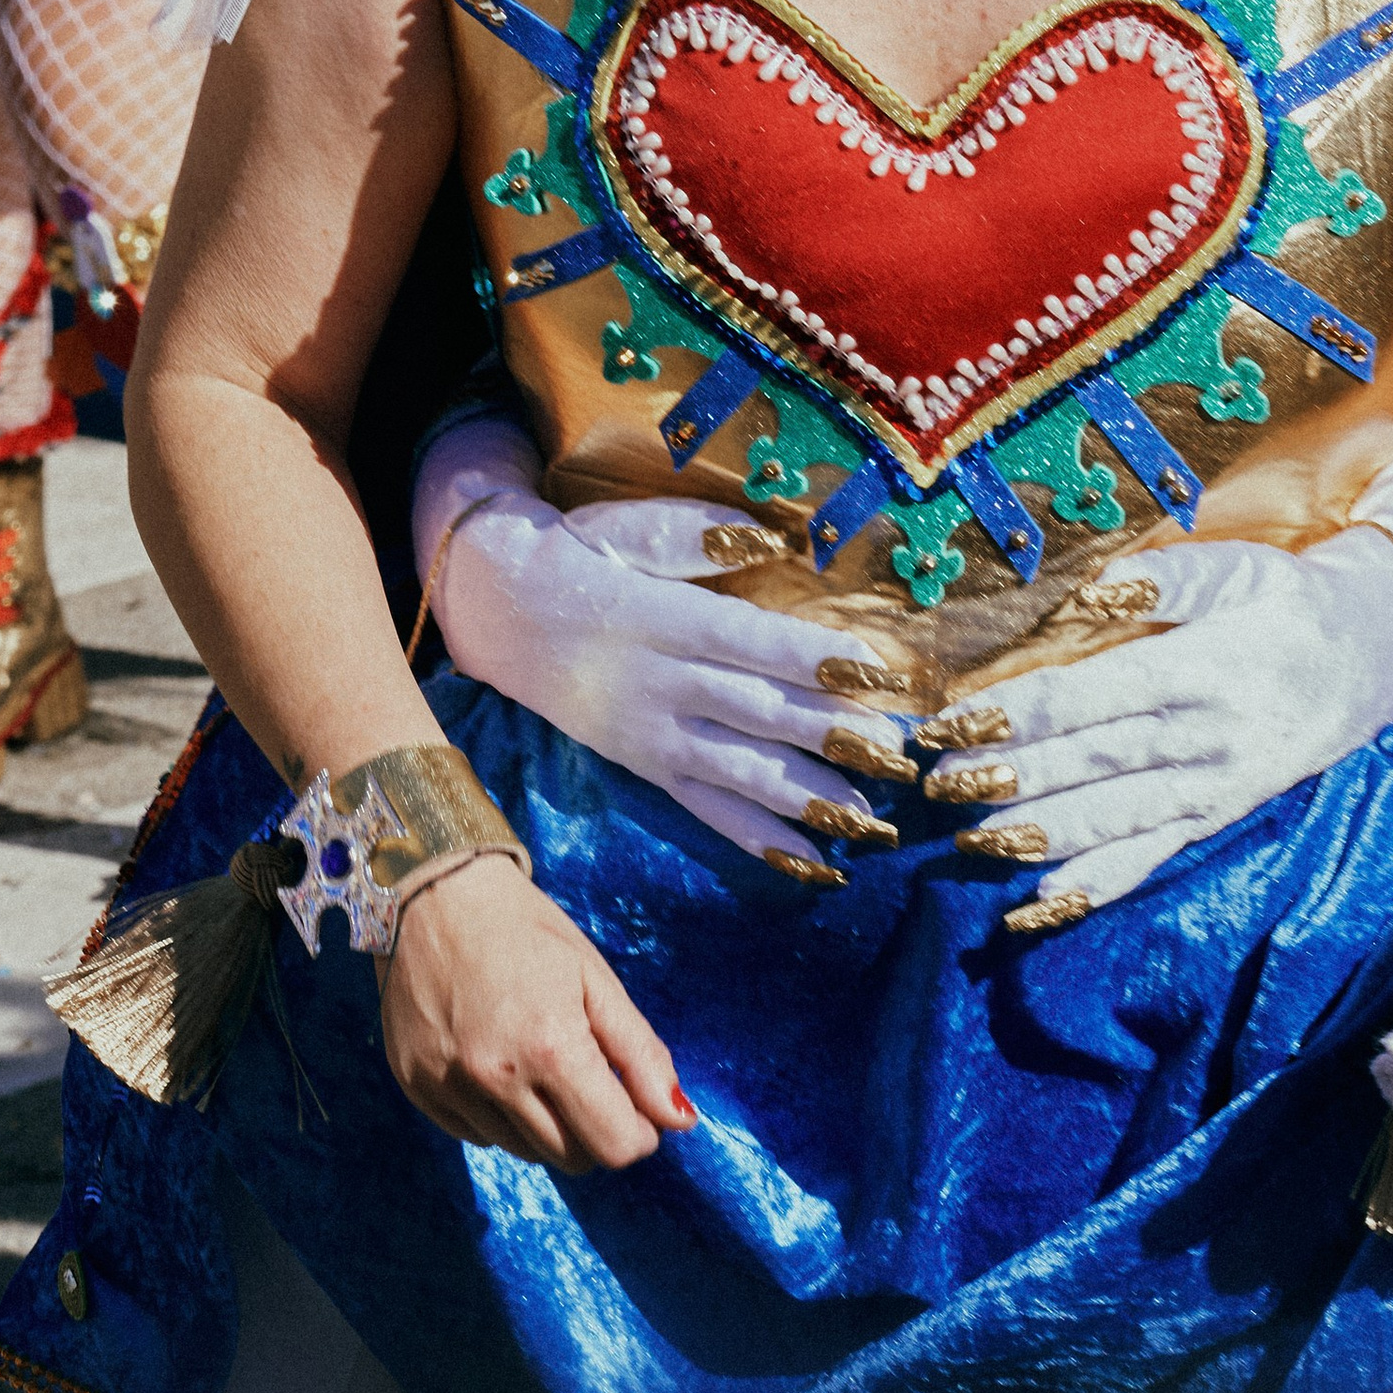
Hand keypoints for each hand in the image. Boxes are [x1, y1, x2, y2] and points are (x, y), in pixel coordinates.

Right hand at [379, 850, 695, 1169]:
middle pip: (572, 1159)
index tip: (637, 1106)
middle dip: (594, 1129)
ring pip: (524, 1152)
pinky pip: (477, 1136)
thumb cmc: (526, 930)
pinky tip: (496, 1064)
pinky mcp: (416, 1088)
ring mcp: (449, 1086)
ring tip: (537, 1061)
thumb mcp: (595, 979)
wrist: (435, 894)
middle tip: (589, 1078)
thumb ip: (641, 1054)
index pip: (614, 1145)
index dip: (639, 1133)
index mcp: (550, 1047)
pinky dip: (498, 1117)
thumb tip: (681, 1121)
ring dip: (546, 1125)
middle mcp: (496, 1077)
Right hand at [410, 419, 915, 869]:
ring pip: (737, 772)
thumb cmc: (577, 555)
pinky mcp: (643, 767)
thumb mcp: (625, 528)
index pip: (749, 642)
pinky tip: (810, 864)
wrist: (496, 609)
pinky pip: (704, 810)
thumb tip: (766, 536)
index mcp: (660, 616)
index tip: (876, 674)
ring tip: (870, 820)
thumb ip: (692, 534)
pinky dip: (756, 839)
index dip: (813, 659)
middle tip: (896, 758)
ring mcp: (649, 735)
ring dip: (806, 797)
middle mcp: (657, 683)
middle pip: (754, 713)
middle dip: (829, 737)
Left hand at [916, 429, 1392, 924]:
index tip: (953, 720)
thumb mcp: (1235, 568)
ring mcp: (1212, 790)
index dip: (1019, 712)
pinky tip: (1041, 905)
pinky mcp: (1215, 820)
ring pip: (1117, 820)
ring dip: (1042, 835)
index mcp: (1201, 670)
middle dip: (1011, 778)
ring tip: (972, 843)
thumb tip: (1096, 589)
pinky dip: (1097, 886)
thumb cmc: (1282, 602)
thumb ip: (1164, 576)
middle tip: (937, 787)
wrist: (1369, 659)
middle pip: (1094, 765)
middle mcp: (1205, 740)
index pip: (1093, 697)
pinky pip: (1152, 858)